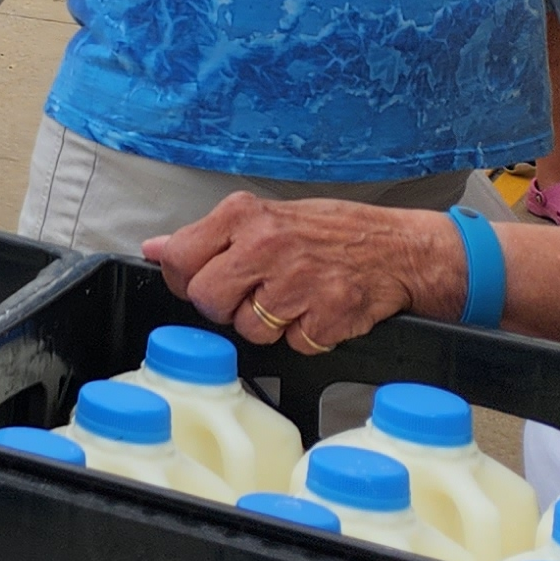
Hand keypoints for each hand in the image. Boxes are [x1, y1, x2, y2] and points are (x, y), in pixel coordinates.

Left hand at [142, 194, 463, 354]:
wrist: (402, 249)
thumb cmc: (332, 233)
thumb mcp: (266, 217)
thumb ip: (209, 236)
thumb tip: (157, 249)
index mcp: (245, 216)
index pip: (177, 259)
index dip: (185, 279)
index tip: (202, 280)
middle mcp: (268, 245)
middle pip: (206, 300)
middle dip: (224, 307)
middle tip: (254, 294)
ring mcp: (299, 282)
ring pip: (248, 329)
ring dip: (268, 324)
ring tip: (294, 298)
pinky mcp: (328, 315)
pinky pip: (292, 344)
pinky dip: (304, 335)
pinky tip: (319, 310)